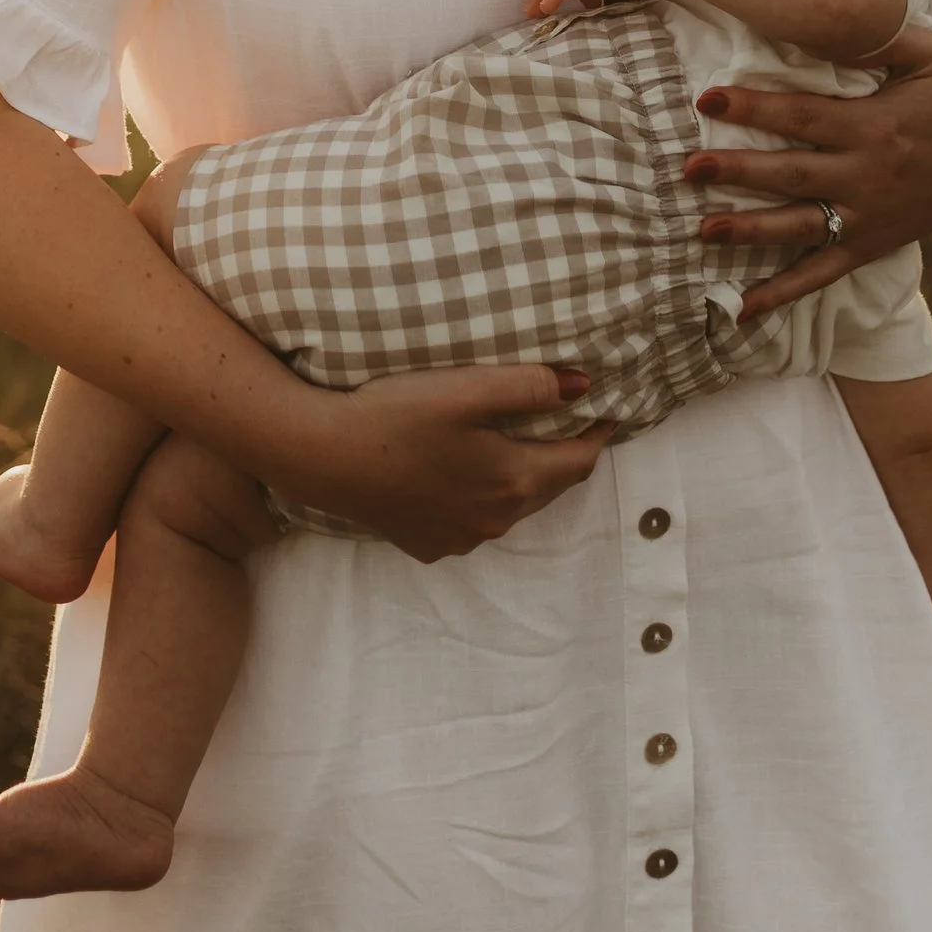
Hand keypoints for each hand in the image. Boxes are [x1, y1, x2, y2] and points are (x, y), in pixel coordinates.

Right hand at [269, 365, 614, 561]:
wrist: (323, 457)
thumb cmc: (397, 416)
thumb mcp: (469, 389)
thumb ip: (531, 386)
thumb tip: (584, 386)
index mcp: (513, 482)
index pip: (578, 462)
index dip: (597, 434)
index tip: (608, 411)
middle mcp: (494, 522)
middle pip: (547, 486)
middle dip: (562, 454)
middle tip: (567, 421)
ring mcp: (459, 539)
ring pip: (511, 506)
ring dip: (521, 477)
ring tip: (516, 441)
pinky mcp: (427, 545)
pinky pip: (473, 521)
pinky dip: (482, 497)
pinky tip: (463, 472)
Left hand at [686, 49, 931, 320]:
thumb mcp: (928, 58)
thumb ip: (886, 34)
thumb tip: (845, 5)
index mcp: (872, 126)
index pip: (805, 117)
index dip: (756, 108)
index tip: (708, 99)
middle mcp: (864, 174)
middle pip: (793, 174)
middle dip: (740, 172)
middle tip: (690, 168)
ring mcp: (863, 216)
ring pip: (800, 227)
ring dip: (751, 231)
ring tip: (704, 231)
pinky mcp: (864, 247)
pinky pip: (820, 274)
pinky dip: (782, 293)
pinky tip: (742, 308)